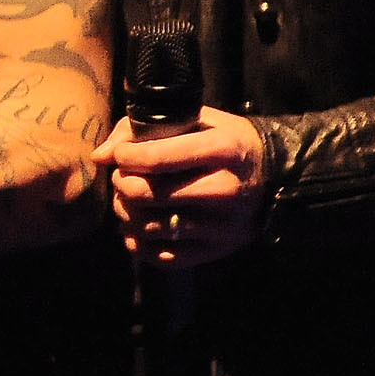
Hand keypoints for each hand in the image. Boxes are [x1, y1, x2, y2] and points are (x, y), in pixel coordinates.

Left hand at [91, 109, 266, 265]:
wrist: (273, 177)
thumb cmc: (225, 141)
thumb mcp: (195, 119)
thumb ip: (142, 129)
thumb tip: (101, 156)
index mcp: (222, 150)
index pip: (157, 158)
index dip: (125, 156)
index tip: (120, 154)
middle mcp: (225, 190)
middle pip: (147, 194)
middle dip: (122, 184)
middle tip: (123, 177)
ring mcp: (221, 226)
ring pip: (149, 227)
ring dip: (126, 213)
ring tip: (129, 200)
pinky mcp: (217, 251)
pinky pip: (162, 256)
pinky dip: (140, 243)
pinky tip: (141, 226)